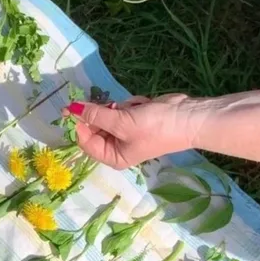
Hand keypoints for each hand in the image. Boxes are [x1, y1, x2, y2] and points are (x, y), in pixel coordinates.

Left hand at [71, 95, 201, 168]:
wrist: (187, 118)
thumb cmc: (154, 127)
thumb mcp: (121, 122)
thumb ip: (95, 115)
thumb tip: (72, 109)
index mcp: (113, 156)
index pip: (84, 141)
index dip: (78, 124)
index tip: (72, 106)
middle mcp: (116, 146)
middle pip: (94, 126)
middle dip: (103, 113)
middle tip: (114, 106)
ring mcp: (125, 131)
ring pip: (107, 113)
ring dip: (119, 107)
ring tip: (133, 109)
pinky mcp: (133, 117)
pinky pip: (121, 107)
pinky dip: (129, 104)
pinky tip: (142, 106)